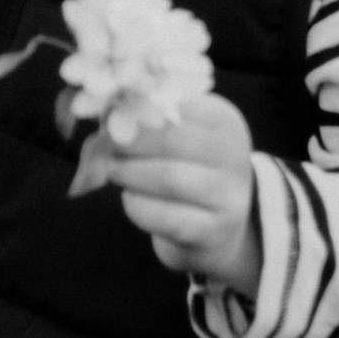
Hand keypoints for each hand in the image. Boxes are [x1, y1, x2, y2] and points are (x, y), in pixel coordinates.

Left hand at [60, 83, 259, 294]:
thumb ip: (148, 120)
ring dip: (130, 173)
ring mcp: (229, 197)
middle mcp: (234, 156)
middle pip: (174, 140)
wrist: (219, 225)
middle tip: (105, 144)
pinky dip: (139, 206)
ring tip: (112, 169)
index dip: (138, 108)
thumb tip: (104, 112)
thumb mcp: (179, 134)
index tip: (110, 114)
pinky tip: (129, 198)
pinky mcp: (214, 232)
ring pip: (170, 178)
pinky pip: (168, 218)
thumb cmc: (187, 166)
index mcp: (224, 121)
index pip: (178, 105)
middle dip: (131, 142)